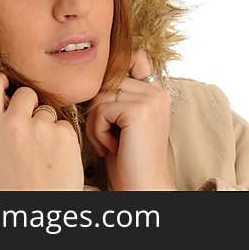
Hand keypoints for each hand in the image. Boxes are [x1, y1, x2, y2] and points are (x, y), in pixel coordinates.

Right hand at [0, 73, 83, 189]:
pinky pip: (64, 124)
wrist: (38, 206)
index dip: (0, 81)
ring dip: (47, 124)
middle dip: (30, 105)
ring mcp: (41, 126)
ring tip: (44, 151)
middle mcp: (14, 123)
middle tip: (31, 126)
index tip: (5, 81)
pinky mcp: (64, 132)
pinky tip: (57, 155)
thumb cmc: (12, 187)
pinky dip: (62, 137)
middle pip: (26, 93)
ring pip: (48, 111)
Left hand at [85, 49, 175, 190]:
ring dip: (95, 123)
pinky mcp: (138, 111)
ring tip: (109, 143)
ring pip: (100, 95)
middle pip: (107, 82)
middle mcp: (157, 92)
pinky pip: (100, 110)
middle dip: (98, 110)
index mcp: (156, 91)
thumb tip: (91, 75)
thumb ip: (116, 95)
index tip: (110, 112)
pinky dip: (98, 132)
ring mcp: (150, 100)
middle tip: (107, 136)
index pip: (127, 63)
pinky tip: (112, 148)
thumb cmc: (128, 158)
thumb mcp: (122, 120)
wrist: (142, 186)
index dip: (110, 83)